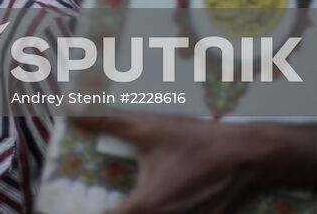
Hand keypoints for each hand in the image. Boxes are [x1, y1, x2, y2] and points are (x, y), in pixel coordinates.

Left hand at [69, 115, 263, 213]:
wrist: (247, 156)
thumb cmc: (195, 141)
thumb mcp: (148, 129)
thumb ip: (106, 122)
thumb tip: (69, 111)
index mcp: (144, 206)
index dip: (88, 212)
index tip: (78, 203)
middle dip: (115, 210)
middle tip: (106, 198)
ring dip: (137, 210)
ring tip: (130, 198)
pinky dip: (166, 212)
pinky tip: (164, 198)